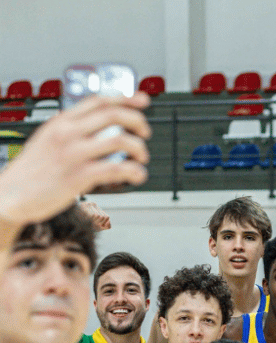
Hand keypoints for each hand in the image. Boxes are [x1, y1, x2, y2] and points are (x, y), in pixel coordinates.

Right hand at [0, 93, 150, 227]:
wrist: (10, 194)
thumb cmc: (32, 171)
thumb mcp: (48, 140)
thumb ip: (71, 131)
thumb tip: (99, 129)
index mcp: (61, 122)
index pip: (98, 101)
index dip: (124, 99)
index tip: (142, 101)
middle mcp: (68, 133)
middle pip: (113, 115)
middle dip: (137, 121)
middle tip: (145, 133)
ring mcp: (74, 154)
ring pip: (119, 140)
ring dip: (138, 148)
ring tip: (142, 157)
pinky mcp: (79, 177)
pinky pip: (116, 169)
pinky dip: (134, 171)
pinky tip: (137, 175)